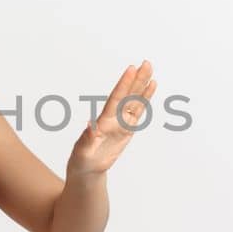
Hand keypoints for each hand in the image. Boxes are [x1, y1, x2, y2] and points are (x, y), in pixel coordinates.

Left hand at [68, 60, 156, 177]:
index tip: (131, 69)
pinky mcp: (127, 129)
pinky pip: (138, 111)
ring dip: (142, 84)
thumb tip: (90, 126)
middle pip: (127, 95)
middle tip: (146, 63)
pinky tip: (151, 86)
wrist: (87, 168)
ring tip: (150, 69)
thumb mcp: (82, 152)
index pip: (115, 99)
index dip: (124, 85)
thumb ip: (87, 140)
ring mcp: (121, 122)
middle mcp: (113, 118)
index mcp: (103, 121)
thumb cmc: (81, 160)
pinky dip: (145, 98)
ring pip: (134, 100)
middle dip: (137, 79)